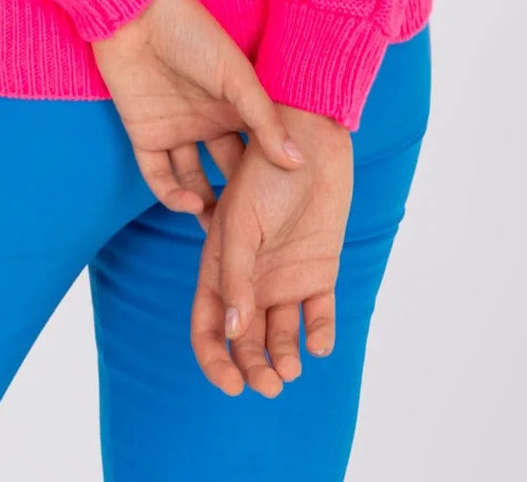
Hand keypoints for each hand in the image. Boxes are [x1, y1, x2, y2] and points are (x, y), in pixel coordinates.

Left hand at [90, 0, 305, 216]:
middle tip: (252, 236)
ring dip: (204, 206)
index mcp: (234, 105)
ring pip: (191, 179)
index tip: (287, 210)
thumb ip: (264, 121)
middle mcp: (206, 120)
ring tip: (218, 230)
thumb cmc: (192, 33)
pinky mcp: (143, 133)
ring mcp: (175, 128)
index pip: (256, 150)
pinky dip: (171, 195)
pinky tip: (191, 205)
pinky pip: (158, 174)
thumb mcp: (237, 77)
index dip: (270, 179)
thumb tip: (298, 164)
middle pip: (225, 171)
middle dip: (237, 204)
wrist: (135, 12)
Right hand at [188, 104, 352, 396]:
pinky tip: (319, 344)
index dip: (213, 358)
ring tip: (292, 370)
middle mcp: (250, 278)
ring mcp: (285, 277)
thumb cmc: (265, 173)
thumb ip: (234, 275)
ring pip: (280, 335)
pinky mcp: (319, 273)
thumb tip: (230, 330)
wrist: (311, 142)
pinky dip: (319, 334)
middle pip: (244, 340)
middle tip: (270, 385)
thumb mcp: (240, 222)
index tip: (231, 384)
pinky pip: (318, 314)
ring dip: (283, 358)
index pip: (208, 323)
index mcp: (219, 264)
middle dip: (252, 368)